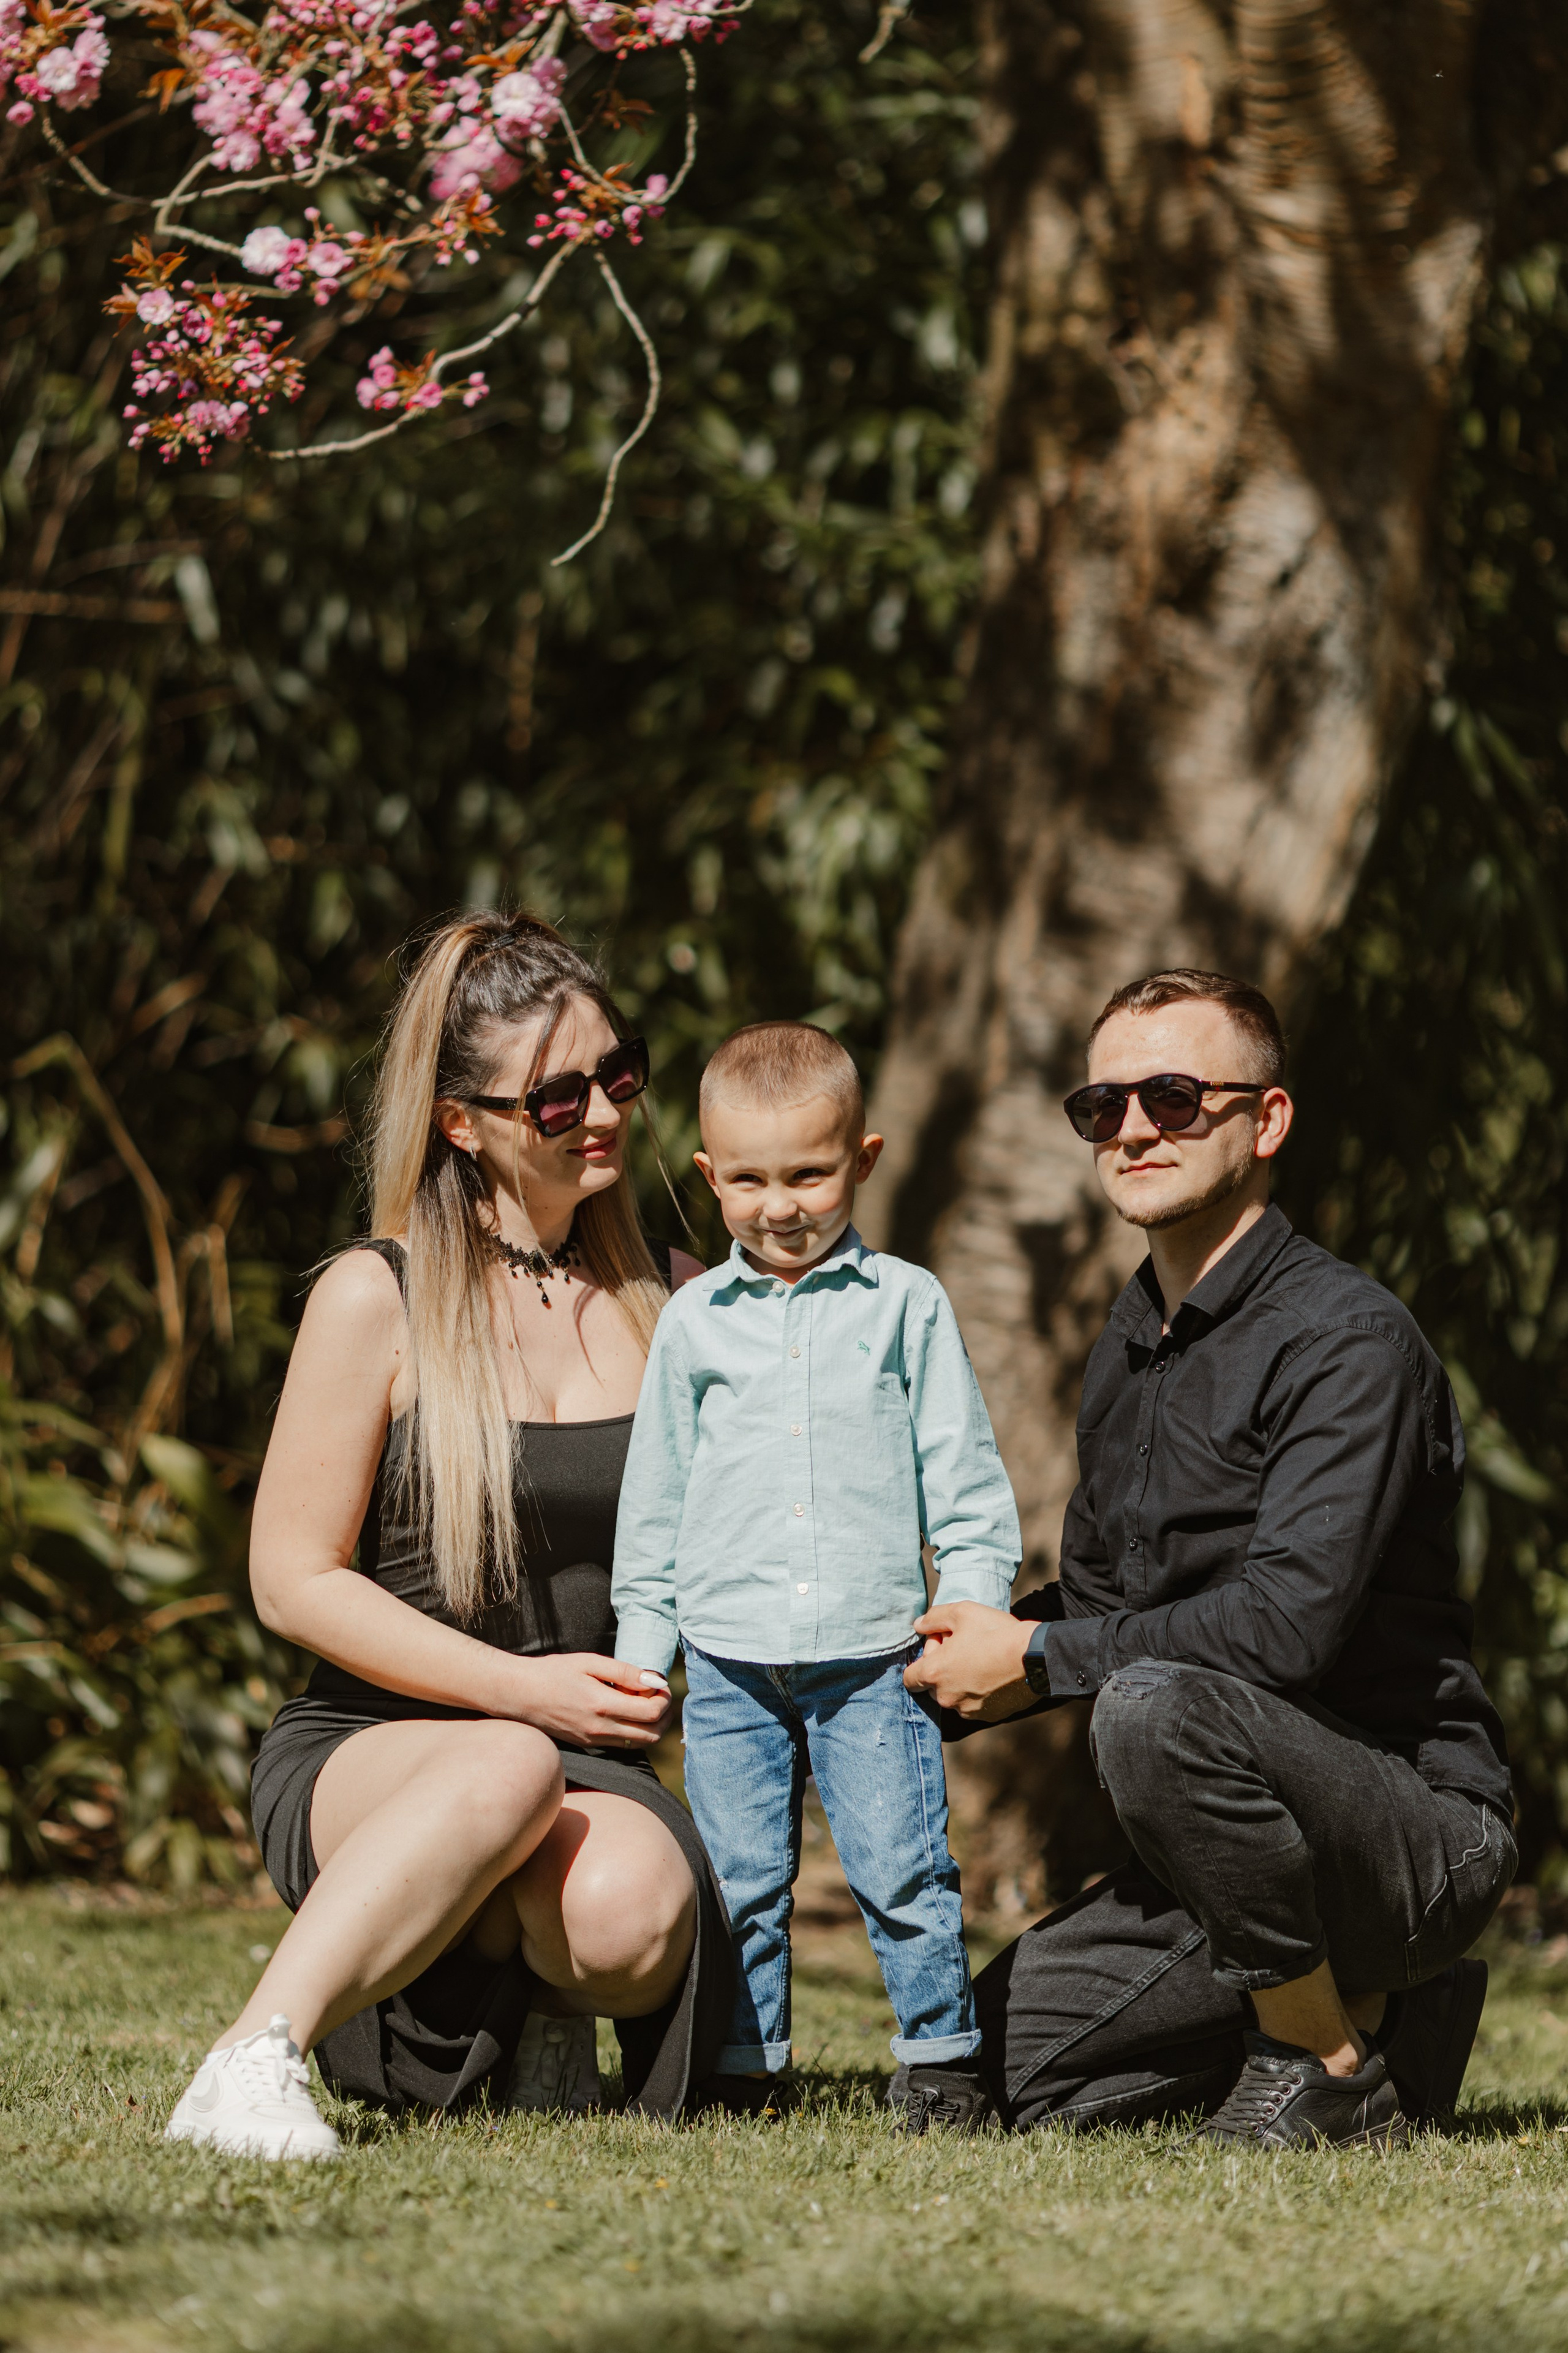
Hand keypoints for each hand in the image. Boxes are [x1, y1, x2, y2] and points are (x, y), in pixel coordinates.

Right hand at [508, 1653, 675, 1747]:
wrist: (520, 1694)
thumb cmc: (553, 1672)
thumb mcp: (589, 1662)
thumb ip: (624, 1672)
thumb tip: (654, 1680)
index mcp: (602, 1705)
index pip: (651, 1713)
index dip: (665, 1699)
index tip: (661, 1684)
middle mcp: (600, 1729)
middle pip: (652, 1735)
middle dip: (665, 1717)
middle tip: (661, 1696)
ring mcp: (593, 1741)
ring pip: (639, 1744)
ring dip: (651, 1726)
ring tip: (645, 1703)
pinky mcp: (587, 1744)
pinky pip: (622, 1744)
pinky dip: (634, 1731)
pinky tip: (626, 1711)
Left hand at [903, 1601, 1035, 1721]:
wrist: (1035, 1656)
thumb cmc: (995, 1632)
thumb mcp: (961, 1612)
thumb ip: (933, 1618)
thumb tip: (918, 1626)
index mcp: (934, 1673)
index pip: (909, 1678)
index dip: (923, 1658)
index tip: (941, 1645)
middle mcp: (946, 1697)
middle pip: (933, 1685)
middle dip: (943, 1667)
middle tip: (965, 1646)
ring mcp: (968, 1710)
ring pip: (954, 1695)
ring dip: (961, 1680)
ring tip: (982, 1659)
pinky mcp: (988, 1716)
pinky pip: (975, 1704)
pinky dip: (979, 1692)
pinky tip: (994, 1674)